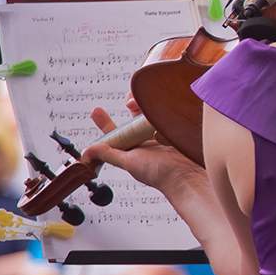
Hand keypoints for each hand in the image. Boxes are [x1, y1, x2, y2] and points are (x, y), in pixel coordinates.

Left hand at [83, 105, 204, 197]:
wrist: (188, 174)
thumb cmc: (160, 174)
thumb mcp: (129, 162)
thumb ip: (109, 154)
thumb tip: (87, 151)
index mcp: (134, 150)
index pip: (116, 133)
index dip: (106, 122)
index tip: (96, 111)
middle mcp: (148, 141)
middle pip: (134, 119)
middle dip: (130, 105)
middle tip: (129, 100)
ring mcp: (164, 134)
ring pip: (151, 113)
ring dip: (145, 106)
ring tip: (142, 103)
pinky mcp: (177, 129)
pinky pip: (167, 114)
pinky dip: (164, 109)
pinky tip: (162, 107)